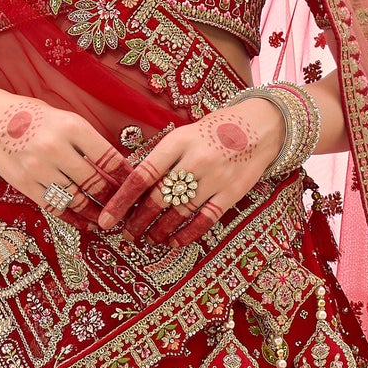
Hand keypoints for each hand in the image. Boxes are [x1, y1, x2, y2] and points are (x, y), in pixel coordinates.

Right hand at [0, 92, 129, 225]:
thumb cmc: (33, 117)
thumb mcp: (64, 118)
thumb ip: (87, 141)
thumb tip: (117, 168)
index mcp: (71, 127)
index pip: (108, 158)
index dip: (126, 177)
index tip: (137, 188)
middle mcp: (55, 147)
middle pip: (94, 182)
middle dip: (113, 199)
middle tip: (125, 209)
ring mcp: (38, 168)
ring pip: (75, 199)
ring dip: (94, 212)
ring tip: (107, 219)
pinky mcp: (24, 183)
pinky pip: (54, 207)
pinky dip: (72, 217)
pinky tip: (84, 222)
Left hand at [95, 96, 283, 243]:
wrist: (260, 125)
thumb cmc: (214, 130)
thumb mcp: (184, 134)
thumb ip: (162, 157)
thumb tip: (130, 184)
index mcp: (178, 141)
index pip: (142, 175)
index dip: (122, 200)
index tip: (107, 218)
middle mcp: (195, 159)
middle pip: (158, 198)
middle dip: (138, 220)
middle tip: (127, 234)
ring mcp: (216, 177)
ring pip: (179, 212)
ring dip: (159, 230)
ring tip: (148, 239)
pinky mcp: (232, 192)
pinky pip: (204, 220)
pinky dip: (186, 234)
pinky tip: (173, 241)